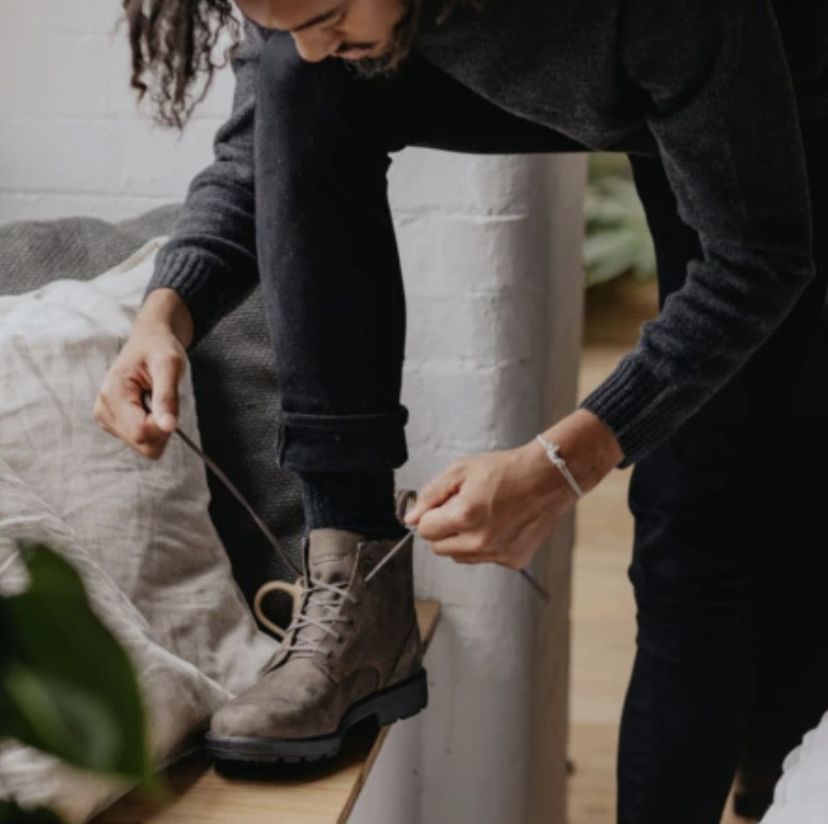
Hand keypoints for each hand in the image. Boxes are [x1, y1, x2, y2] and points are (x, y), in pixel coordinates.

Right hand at [92, 289, 192, 459]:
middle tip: (165, 403)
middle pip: (141, 444)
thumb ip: (167, 397)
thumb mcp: (169, 365)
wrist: (149, 340)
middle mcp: (103, 410)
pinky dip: (152, 426)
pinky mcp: (113, 422)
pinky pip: (141, 439)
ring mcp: (106, 418)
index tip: (171, 407)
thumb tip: (169, 427)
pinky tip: (149, 405)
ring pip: (142, 445)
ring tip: (155, 400)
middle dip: (161, 429)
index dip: (163, 426)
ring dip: (157, 427)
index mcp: (112, 394)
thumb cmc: (160, 348)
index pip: (141, 432)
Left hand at [403, 409, 622, 569]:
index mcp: (465, 517)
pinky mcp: (513, 560)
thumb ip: (431, 495)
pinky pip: (484, 558)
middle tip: (461, 507)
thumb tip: (411, 517)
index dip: (430, 515)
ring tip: (482, 514)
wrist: (548, 478)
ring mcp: (498, 554)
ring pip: (460, 556)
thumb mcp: (461, 470)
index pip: (425, 530)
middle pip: (438, 548)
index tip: (442, 504)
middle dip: (443, 528)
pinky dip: (484, 545)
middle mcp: (481, 542)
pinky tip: (498, 524)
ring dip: (462, 539)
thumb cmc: (507, 470)